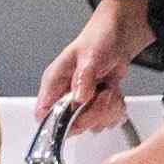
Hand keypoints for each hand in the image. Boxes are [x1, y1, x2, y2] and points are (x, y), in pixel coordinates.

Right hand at [34, 0, 152, 135]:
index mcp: (53, 83)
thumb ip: (84, 77)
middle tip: (103, 95)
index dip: (61, 122)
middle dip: (93, 114)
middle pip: (72, 126)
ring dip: (107, 111)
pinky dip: (115, 110)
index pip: (44, 115)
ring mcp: (79, 104)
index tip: (81, 112)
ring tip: (109, 90)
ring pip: (92, 125)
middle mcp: (63, 97)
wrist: (119, 38)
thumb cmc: (99, 40)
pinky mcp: (94, 107)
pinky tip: (113, 94)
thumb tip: (79, 98)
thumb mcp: (90, 56)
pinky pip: (105, 121)